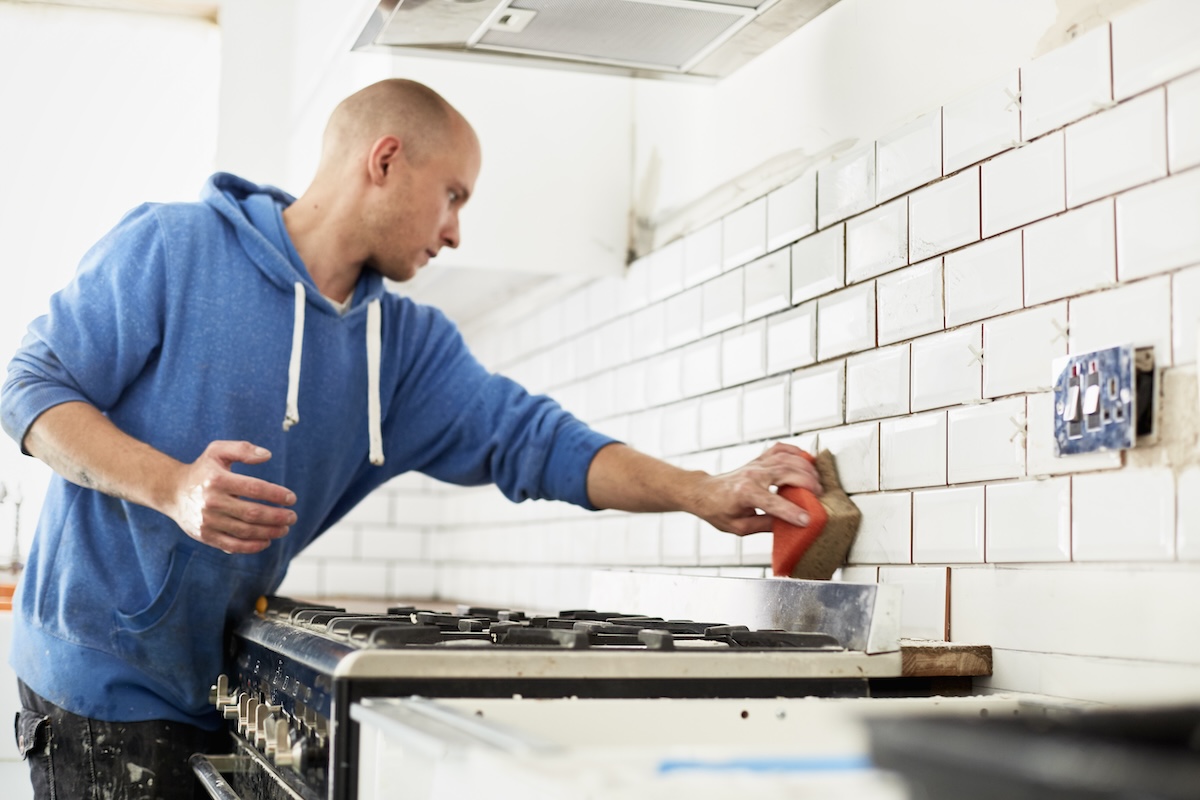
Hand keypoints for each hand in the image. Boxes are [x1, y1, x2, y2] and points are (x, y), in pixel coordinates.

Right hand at [169, 441, 296, 553]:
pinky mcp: (205, 535)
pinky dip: (252, 546)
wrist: (172, 491)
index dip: (275, 494)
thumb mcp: (218, 451)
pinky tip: (267, 541)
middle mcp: (211, 502)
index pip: (254, 488)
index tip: (291, 498)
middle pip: (252, 513)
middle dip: (277, 516)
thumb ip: (243, 449)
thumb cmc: (203, 470)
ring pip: (245, 531)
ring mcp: (207, 521)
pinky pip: (232, 545)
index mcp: (217, 480)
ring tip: (284, 529)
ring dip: (269, 532)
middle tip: (292, 517)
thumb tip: (267, 455)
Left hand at [689, 443, 822, 535]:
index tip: (807, 520)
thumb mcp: (739, 527)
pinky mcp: (759, 460)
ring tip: (818, 480)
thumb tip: (788, 526)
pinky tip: (806, 459)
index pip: (773, 503)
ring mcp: (756, 464)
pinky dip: (795, 451)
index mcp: (745, 493)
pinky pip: (780, 449)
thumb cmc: (718, 510)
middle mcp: (752, 475)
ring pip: (786, 458)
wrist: (704, 492)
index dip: (792, 512)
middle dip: (807, 484)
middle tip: (820, 496)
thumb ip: (764, 526)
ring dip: (806, 468)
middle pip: (786, 473)